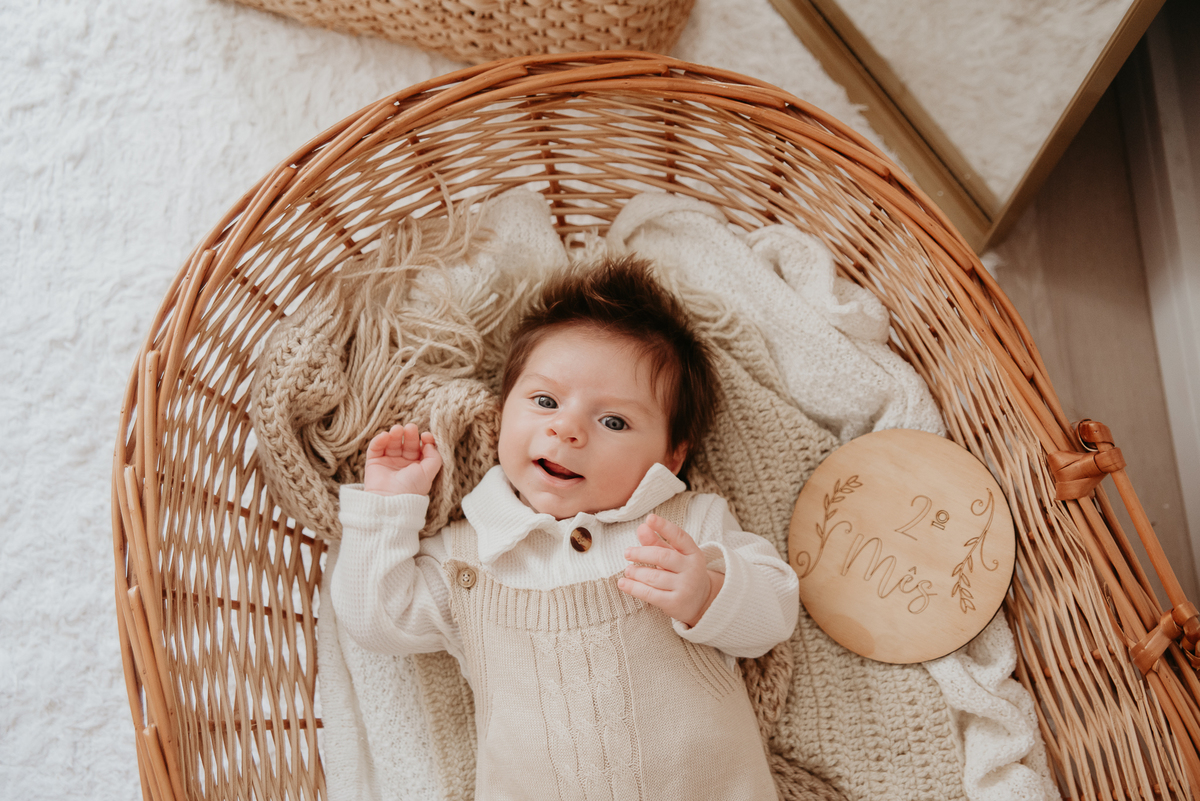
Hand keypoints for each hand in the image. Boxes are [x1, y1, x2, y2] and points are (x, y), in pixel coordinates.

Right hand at [362, 423, 442, 496]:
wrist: (390, 501)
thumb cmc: (412, 488)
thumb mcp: (429, 472)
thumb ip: (434, 456)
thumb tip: (429, 443)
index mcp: (418, 466)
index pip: (421, 448)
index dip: (425, 440)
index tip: (426, 435)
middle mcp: (404, 463)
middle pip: (407, 443)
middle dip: (410, 434)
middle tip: (410, 428)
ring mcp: (389, 462)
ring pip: (392, 442)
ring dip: (395, 434)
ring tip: (397, 430)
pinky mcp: (374, 462)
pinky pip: (376, 447)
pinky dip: (379, 440)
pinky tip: (385, 436)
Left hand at [618, 513, 723, 627]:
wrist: (700, 602)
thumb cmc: (682, 573)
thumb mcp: (674, 556)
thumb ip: (657, 542)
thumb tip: (641, 527)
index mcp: (693, 553)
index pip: (679, 536)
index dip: (664, 526)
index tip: (649, 518)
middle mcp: (692, 569)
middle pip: (662, 556)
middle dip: (641, 554)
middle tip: (627, 553)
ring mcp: (685, 587)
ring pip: (653, 577)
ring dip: (636, 572)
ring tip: (628, 570)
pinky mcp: (675, 603)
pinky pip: (649, 594)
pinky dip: (633, 587)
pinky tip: (623, 583)